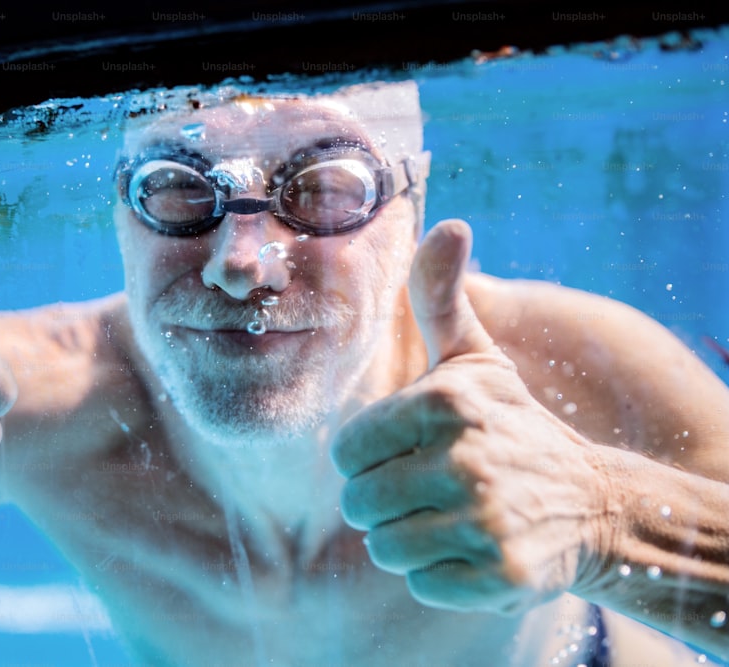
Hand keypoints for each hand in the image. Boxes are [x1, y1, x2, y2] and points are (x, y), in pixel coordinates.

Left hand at [331, 219, 606, 614]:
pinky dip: (439, 574)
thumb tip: (448, 224)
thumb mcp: (476, 359)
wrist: (593, 503)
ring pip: (385, 547)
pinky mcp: (500, 576)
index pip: (345, 451)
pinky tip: (472, 548)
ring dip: (408, 537)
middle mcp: (467, 461)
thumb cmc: (512, 424)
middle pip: (359, 503)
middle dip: (384, 499)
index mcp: (446, 402)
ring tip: (448, 517)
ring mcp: (486, 522)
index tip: (403, 452)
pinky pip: (422, 583)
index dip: (367, 456)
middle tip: (428, 488)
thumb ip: (441, 300)